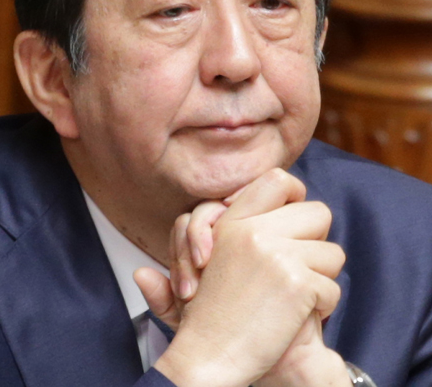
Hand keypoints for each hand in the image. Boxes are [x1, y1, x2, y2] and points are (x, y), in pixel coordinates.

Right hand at [136, 169, 345, 386]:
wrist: (207, 356)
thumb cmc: (207, 313)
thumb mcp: (203, 258)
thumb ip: (221, 229)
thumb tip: (249, 208)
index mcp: (233, 221)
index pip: (279, 180)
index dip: (296, 199)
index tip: (291, 225)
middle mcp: (254, 230)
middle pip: (319, 213)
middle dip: (316, 242)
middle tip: (298, 267)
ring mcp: (276, 254)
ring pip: (333, 253)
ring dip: (321, 279)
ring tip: (293, 298)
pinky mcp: (295, 283)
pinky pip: (333, 289)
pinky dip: (322, 309)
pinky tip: (294, 318)